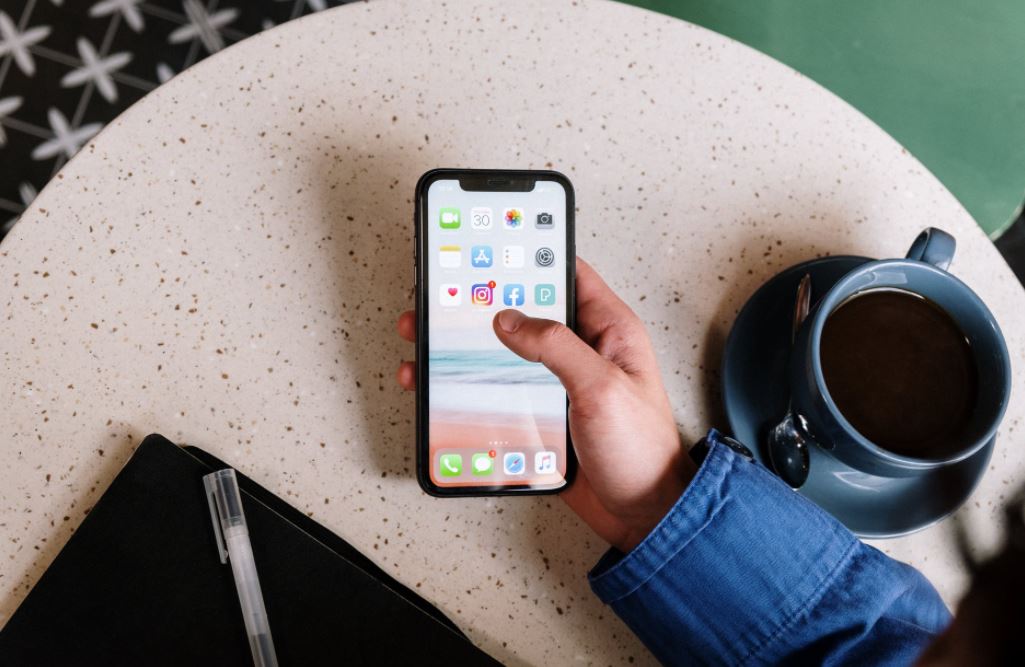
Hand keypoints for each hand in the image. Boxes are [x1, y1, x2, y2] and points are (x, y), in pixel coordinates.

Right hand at [396, 258, 695, 552]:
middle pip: (522, 312)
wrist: (643, 514)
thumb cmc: (642, 451)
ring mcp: (556, 383)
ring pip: (502, 352)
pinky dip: (466, 388)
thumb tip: (510, 319)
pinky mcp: (539, 414)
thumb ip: (557, 348)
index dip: (529, 256)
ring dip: (464, 347)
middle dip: (480, 303)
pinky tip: (440, 389)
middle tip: (440, 296)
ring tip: (424, 339)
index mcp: (607, 330)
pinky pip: (497, 391)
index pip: (565, 274)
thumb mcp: (603, 388)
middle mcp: (579, 351)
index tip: (489, 249)